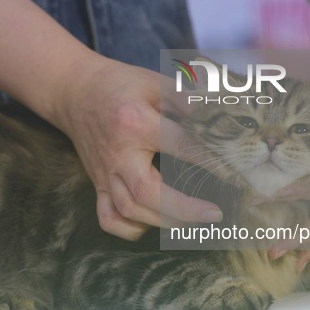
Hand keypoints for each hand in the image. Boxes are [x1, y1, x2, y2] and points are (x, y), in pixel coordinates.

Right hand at [0, 0, 220, 240]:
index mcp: (134, 123)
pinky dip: (129, 229)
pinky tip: (151, 224)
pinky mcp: (97, 184)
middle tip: (215, 214)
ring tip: (193, 223)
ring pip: (129, 210)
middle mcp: (118, 154)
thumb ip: (181, 94)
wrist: (74, 92)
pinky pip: (108, 218)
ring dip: (164, 222)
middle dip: (184, 209)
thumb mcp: (151, 80)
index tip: (235, 172)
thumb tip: (210, 111)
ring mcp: (104, 174)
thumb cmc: (119, 86)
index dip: (209, 160)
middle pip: (147, 193)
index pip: (178, 145)